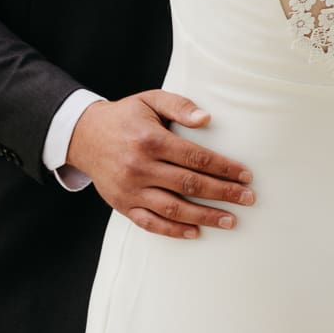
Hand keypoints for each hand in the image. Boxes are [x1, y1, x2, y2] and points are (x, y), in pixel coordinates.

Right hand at [66, 90, 255, 239]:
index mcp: (150, 140)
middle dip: (224, 193)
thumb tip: (207, 118)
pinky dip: (174, 230)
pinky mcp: (122, 205)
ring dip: (205, 216)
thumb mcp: (150, 100)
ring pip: (174, 208)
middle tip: (249, 198)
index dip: (224, 168)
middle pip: (190, 184)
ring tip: (231, 220)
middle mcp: (140, 167)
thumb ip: (179, 106)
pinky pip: (150, 223)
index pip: (196, 157)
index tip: (246, 175)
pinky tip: (196, 232)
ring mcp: (130, 189)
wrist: (83, 135)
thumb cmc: (126, 116)